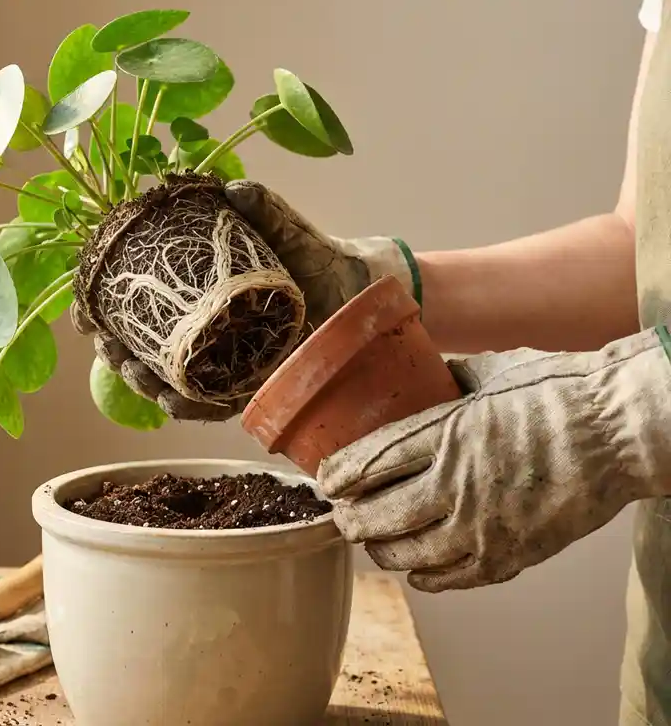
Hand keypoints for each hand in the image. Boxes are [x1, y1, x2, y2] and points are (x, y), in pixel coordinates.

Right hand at [71, 179, 416, 420]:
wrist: (361, 291)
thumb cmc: (315, 258)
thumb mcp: (284, 230)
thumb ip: (262, 209)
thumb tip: (235, 188)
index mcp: (197, 298)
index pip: (138, 309)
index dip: (103, 313)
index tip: (84, 313)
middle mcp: (204, 334)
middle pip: (144, 350)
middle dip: (114, 352)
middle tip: (105, 342)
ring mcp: (225, 363)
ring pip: (170, 381)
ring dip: (143, 380)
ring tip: (133, 369)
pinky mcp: (252, 388)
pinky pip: (213, 404)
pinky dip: (189, 403)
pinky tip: (171, 398)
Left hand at [318, 328, 670, 591]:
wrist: (623, 431)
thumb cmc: (563, 392)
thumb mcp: (493, 370)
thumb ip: (451, 379)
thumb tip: (427, 373)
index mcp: (447, 431)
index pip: (371, 461)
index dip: (339, 477)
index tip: (325, 482)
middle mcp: (457, 482)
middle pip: (379, 515)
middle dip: (350, 520)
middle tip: (341, 517)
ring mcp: (484, 524)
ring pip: (409, 554)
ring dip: (382, 551)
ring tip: (373, 543)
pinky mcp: (513, 554)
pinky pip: (453, 579)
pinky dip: (426, 578)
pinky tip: (416, 572)